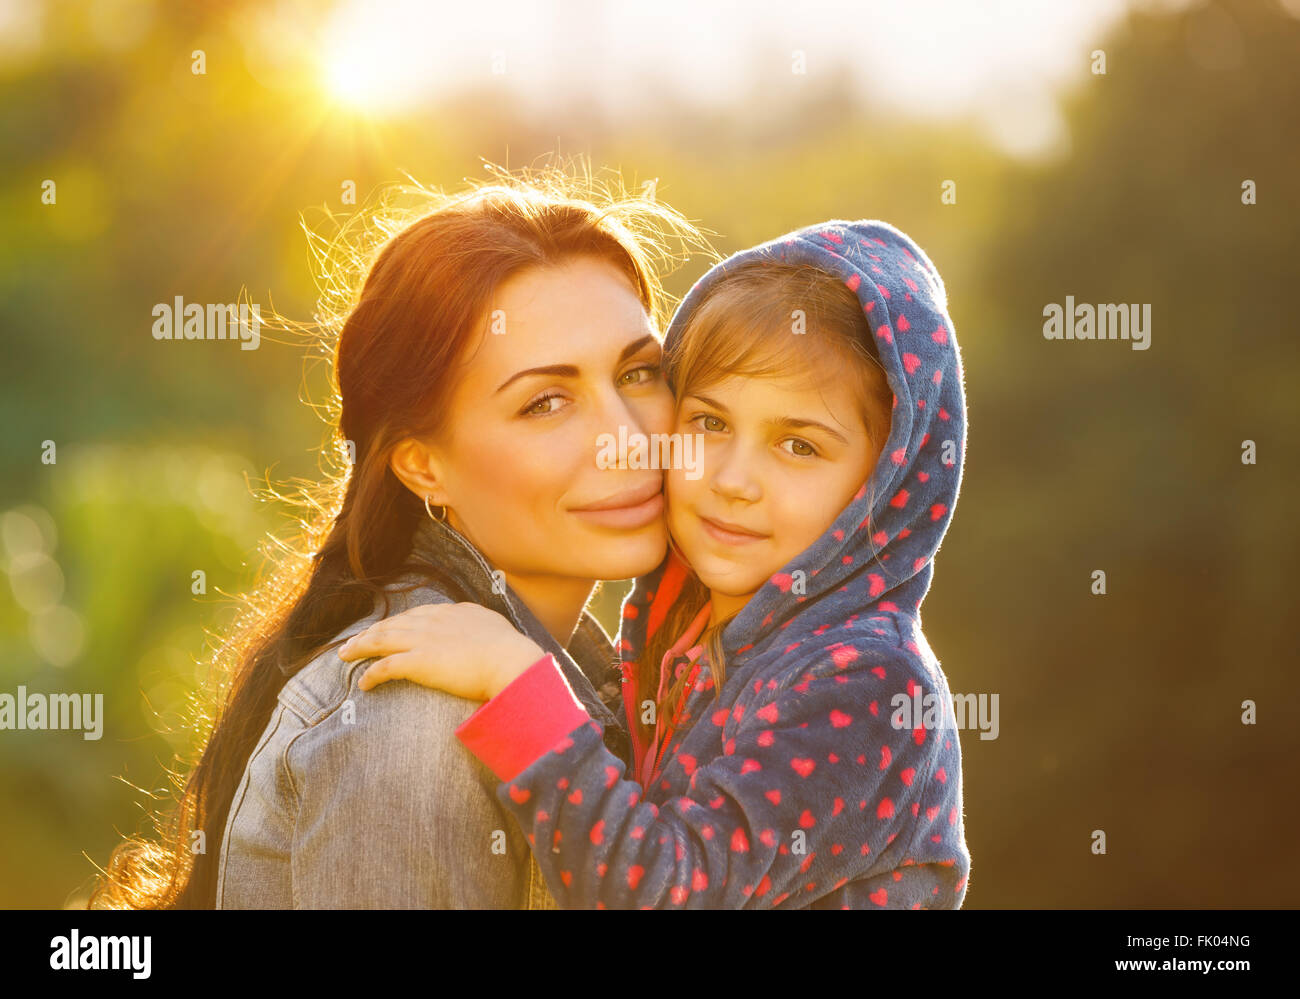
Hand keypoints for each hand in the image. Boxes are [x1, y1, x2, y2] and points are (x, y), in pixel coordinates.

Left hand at [338, 602, 545, 700]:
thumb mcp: (492, 625)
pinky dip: (371, 674)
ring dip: (360, 648)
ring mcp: (423, 641)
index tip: (384, 628)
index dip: (395, 622)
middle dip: (369, 633)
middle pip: (391, 624)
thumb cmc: (509, 649)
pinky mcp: (418, 662)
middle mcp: (431, 622)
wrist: (510, 661)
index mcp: (450, 612)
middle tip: (352, 642)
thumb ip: (478, 623)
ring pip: (381, 640)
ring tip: (345, 656)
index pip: (414, 614)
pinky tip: (363, 684)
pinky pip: (385, 667)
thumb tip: (476, 624)